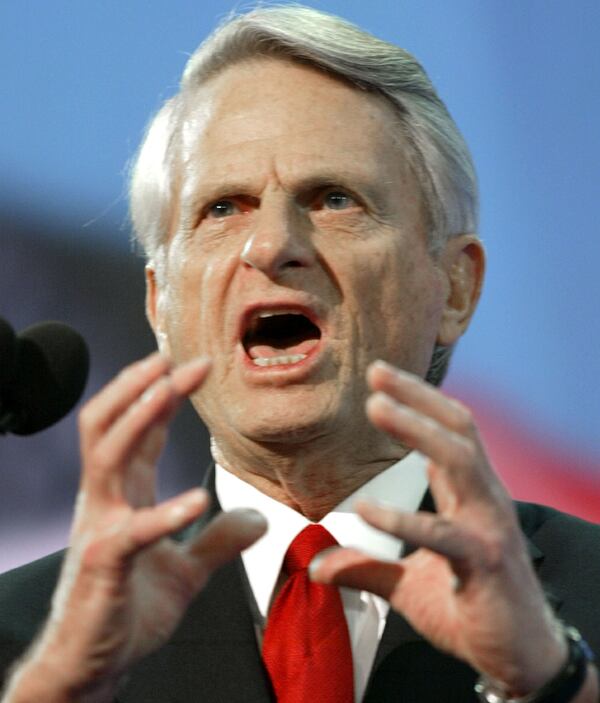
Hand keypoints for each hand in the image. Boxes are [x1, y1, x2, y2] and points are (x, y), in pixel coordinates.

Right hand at [4, 353, 265, 701]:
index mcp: (125, 496)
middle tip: (177, 356)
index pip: (141, 431)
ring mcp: (100, 527)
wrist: (93, 664)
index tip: (197, 365)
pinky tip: (198, 501)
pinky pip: (133, 531)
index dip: (165, 394)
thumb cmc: (129, 610)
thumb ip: (218, 541)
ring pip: (107, 454)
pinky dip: (165, 513)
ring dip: (139, 416)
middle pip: (111, 424)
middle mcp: (106, 501)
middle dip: (142, 386)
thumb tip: (259, 517)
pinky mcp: (104, 564)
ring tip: (169, 388)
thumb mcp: (187, 571)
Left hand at [311, 360, 568, 697]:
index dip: (418, 401)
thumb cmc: (470, 611)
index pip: (448, 433)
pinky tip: (365, 510)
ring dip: (417, 430)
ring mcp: (489, 528)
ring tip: (375, 407)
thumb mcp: (407, 585)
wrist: (519, 658)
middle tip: (375, 373)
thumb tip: (315, 566)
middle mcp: (484, 501)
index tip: (379, 378)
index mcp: (469, 497)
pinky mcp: (485, 564)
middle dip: (418, 397)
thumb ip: (365, 567)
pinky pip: (444, 535)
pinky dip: (404, 519)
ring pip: (459, 460)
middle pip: (458, 430)